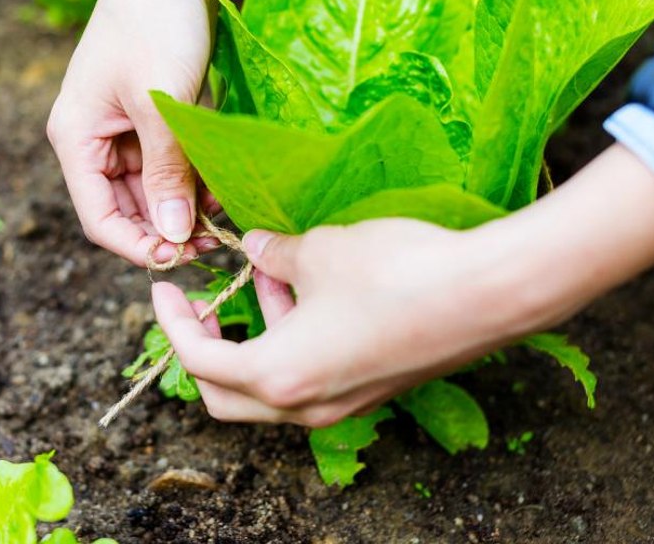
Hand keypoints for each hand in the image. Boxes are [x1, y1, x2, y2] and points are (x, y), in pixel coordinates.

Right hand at [46, 0, 247, 265]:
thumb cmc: (155, 24)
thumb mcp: (162, 104)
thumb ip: (167, 173)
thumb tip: (173, 236)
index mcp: (76, 139)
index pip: (100, 219)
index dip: (139, 246)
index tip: (182, 257)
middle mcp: (93, 140)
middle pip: (125, 209)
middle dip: (166, 230)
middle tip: (213, 243)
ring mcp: (122, 128)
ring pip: (151, 190)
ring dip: (183, 208)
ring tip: (224, 217)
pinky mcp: (150, 116)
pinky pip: (168, 164)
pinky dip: (192, 180)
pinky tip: (222, 188)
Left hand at [153, 220, 514, 427]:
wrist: (488, 294)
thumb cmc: (395, 272)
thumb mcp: (320, 250)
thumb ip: (275, 253)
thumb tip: (253, 247)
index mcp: (278, 376)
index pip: (198, 363)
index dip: (173, 323)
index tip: (165, 288)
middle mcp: (305, 406)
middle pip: (225, 395)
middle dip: (205, 348)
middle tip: (203, 303)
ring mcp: (342, 404)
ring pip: (271, 386)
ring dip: (257, 334)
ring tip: (268, 273)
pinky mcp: (371, 390)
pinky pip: (309, 377)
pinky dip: (291, 341)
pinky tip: (307, 289)